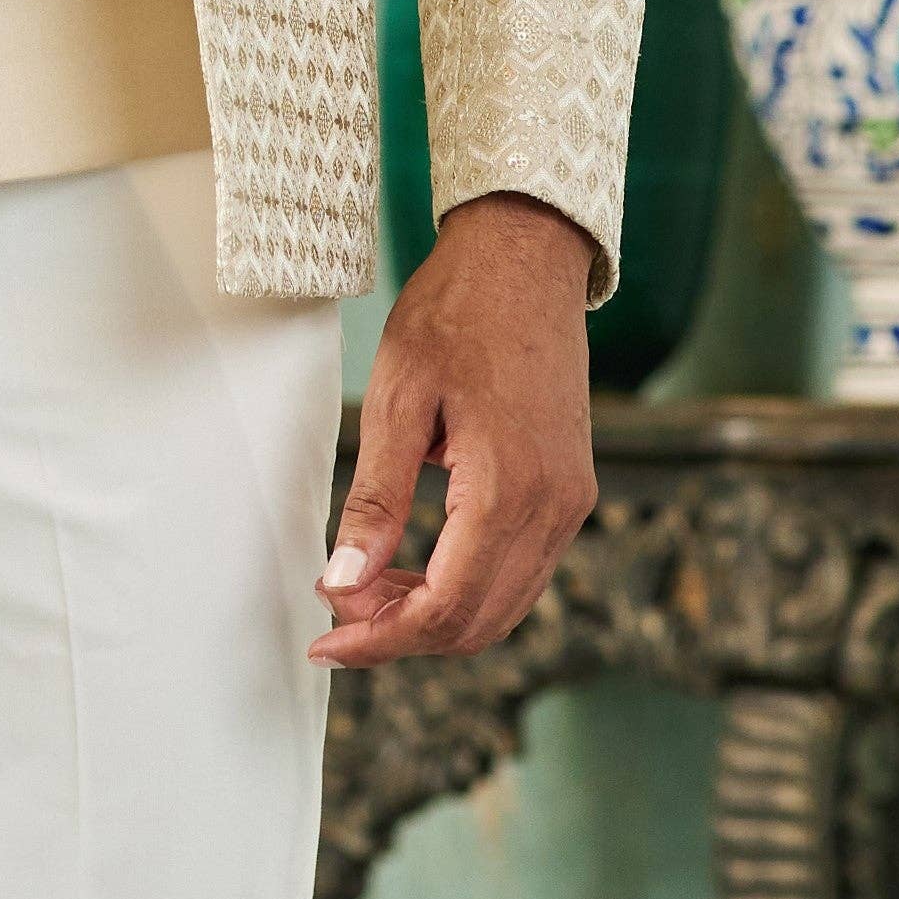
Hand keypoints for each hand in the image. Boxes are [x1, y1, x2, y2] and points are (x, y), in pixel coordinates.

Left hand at [314, 194, 595, 666]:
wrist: (524, 259)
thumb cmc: (456, 314)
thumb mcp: (396, 400)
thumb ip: (376, 501)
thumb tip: (344, 582)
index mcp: (508, 488)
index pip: (445, 607)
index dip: (381, 638)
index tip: (327, 640)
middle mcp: (553, 507)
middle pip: (477, 622)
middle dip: (401, 634)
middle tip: (337, 612)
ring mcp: (570, 501)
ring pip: (502, 606)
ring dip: (433, 615)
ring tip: (365, 589)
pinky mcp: (570, 490)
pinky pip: (520, 571)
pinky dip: (466, 588)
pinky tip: (414, 566)